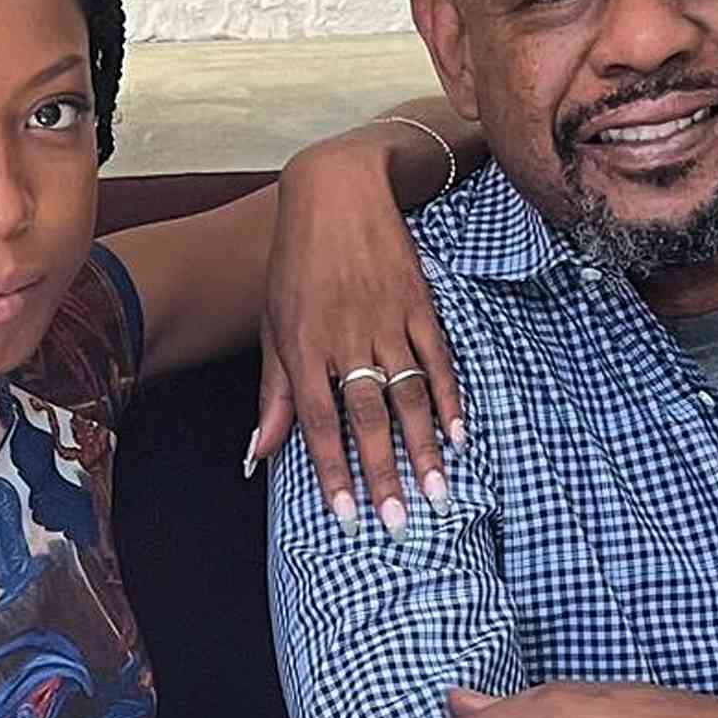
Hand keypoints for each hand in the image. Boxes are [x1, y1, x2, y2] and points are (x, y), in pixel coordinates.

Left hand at [252, 138, 463, 534]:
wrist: (337, 194)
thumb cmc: (296, 266)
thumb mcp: (273, 326)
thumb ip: (273, 394)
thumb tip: (258, 455)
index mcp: (303, 347)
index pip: (317, 422)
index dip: (332, 471)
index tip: (345, 516)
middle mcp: (345, 338)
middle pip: (367, 417)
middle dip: (383, 473)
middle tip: (400, 522)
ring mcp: (386, 321)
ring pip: (408, 395)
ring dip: (424, 449)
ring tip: (438, 493)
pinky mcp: (419, 304)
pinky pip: (438, 360)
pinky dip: (450, 398)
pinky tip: (459, 435)